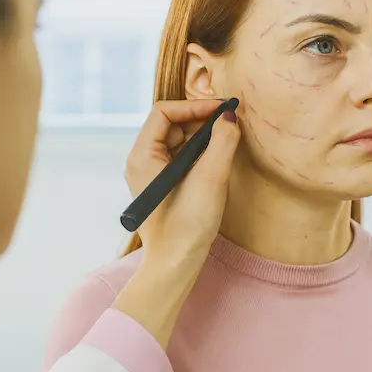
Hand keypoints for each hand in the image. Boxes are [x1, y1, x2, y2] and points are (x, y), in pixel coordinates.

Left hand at [115, 99, 239, 347]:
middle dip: (200, 120)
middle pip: (171, 124)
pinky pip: (181, 157)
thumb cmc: (187, 225)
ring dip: (202, 136)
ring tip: (227, 141)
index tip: (222, 109)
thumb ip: (222, 142)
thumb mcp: (210, 178)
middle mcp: (141, 161)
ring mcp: (151, 174)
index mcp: (142, 156)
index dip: (194, 106)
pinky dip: (200, 152)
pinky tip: (217, 159)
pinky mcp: (163, 185)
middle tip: (229, 124)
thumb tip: (230, 117)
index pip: (164, 112)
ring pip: (178, 140)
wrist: (176, 265)